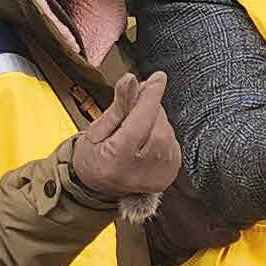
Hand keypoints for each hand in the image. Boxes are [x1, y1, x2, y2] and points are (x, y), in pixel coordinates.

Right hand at [69, 71, 180, 201]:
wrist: (97, 187)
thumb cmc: (93, 156)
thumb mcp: (97, 129)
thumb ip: (119, 105)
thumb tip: (130, 79)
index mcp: (116, 161)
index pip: (140, 123)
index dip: (150, 98)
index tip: (158, 77)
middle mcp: (139, 173)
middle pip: (157, 127)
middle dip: (151, 108)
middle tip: (137, 102)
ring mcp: (156, 177)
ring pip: (167, 133)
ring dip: (156, 121)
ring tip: (137, 124)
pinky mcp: (168, 177)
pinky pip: (172, 143)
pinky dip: (162, 133)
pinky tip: (147, 137)